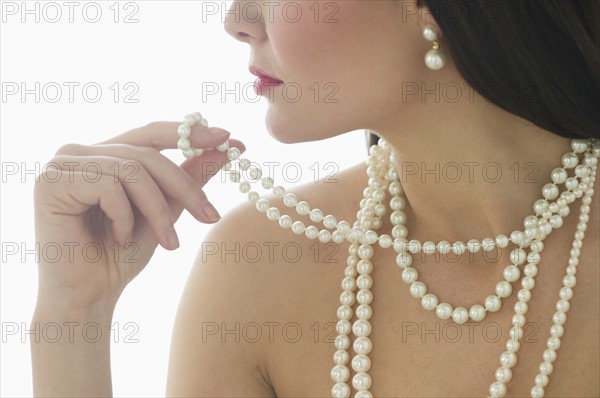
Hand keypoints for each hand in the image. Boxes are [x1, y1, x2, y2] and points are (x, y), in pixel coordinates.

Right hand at [33, 120, 244, 314]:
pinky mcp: (50, 182)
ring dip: (157, 211)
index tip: (228, 137)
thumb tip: (226, 144)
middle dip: (185, 187)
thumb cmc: (122, 255)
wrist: (89, 297)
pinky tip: (118, 240)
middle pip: (147, 154)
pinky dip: (124, 216)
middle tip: (210, 216)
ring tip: (168, 243)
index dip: (189, 133)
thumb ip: (189, 176)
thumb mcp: (165, 210)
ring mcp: (62, 164)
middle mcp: (80, 152)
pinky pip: (107, 185)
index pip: (150, 133)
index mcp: (105, 154)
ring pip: (132, 170)